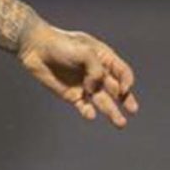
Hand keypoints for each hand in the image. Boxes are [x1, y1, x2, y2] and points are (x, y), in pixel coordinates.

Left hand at [18, 23, 139, 127]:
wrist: (36, 48)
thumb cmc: (62, 45)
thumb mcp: (85, 51)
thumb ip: (96, 70)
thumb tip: (94, 89)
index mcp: (104, 58)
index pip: (122, 72)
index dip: (127, 81)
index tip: (123, 89)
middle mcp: (97, 73)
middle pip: (116, 89)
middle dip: (126, 100)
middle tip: (133, 110)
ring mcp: (85, 85)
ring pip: (102, 101)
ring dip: (112, 112)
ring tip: (120, 124)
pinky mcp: (72, 95)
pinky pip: (84, 106)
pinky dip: (88, 112)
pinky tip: (90, 114)